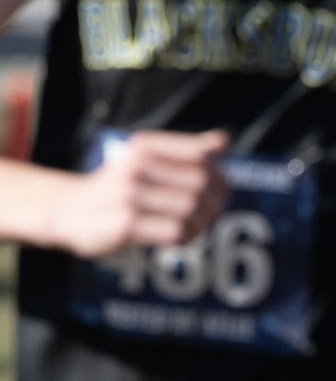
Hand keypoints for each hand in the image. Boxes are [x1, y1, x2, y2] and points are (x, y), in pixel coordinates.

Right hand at [53, 129, 229, 257]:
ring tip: (196, 229)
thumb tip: (223, 142)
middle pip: (201, 183)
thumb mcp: (144, 160)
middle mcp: (137, 165)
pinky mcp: (125, 225)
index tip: (219, 191)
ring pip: (191, 208)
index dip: (219, 175)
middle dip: (216, 203)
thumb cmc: (118, 187)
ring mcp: (129, 195)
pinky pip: (175, 231)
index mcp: (145, 146)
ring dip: (202, 224)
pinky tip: (181, 239)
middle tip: (213, 216)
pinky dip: (187, 237)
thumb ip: (184, 151)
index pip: (201, 155)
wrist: (67, 211)